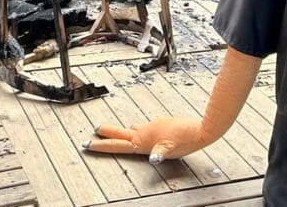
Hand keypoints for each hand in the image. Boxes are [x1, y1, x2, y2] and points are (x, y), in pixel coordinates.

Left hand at [84, 118, 207, 162]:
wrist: (200, 133)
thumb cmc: (185, 135)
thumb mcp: (170, 143)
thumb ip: (162, 152)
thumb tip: (155, 159)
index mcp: (143, 144)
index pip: (118, 145)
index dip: (102, 144)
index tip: (87, 144)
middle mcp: (144, 142)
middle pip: (118, 140)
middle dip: (102, 140)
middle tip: (86, 141)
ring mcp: (151, 138)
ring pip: (128, 135)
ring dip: (116, 134)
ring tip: (104, 132)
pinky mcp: (159, 132)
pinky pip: (143, 129)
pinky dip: (136, 129)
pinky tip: (133, 128)